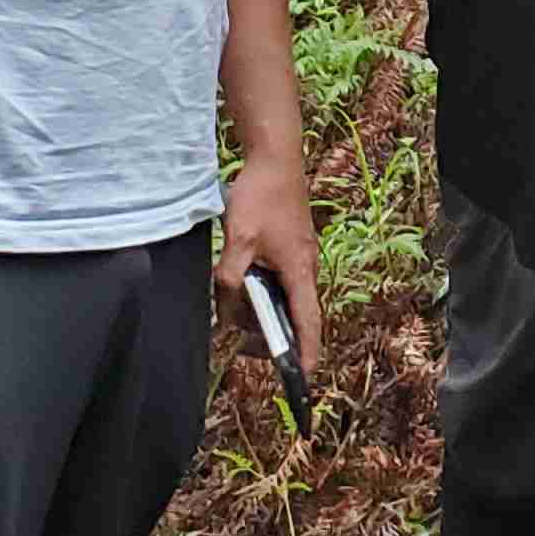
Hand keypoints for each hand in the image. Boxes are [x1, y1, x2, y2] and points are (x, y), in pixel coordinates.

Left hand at [214, 152, 321, 378]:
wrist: (276, 157)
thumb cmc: (261, 196)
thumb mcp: (238, 240)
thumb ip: (230, 279)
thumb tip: (226, 308)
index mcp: (299, 271)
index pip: (308, 322)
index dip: (306, 352)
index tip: (304, 378)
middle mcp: (306, 267)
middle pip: (297, 313)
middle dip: (276, 335)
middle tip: (248, 346)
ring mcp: (300, 255)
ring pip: (287, 296)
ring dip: (266, 310)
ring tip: (237, 314)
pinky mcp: (292, 245)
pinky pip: (282, 280)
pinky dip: (265, 291)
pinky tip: (243, 285)